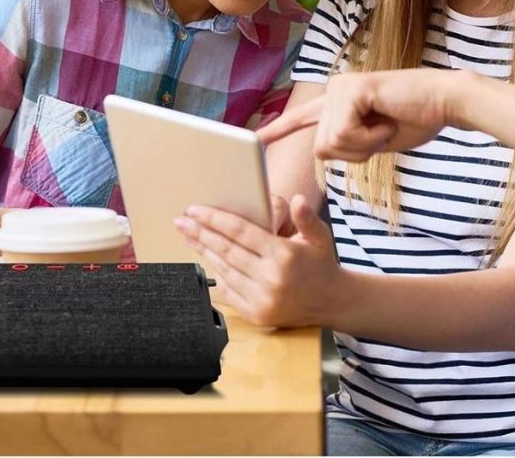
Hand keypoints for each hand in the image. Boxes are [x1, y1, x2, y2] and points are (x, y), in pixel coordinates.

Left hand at [174, 194, 340, 327]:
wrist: (333, 302)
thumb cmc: (321, 265)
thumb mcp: (320, 237)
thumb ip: (307, 217)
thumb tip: (298, 199)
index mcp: (284, 256)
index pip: (241, 232)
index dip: (215, 219)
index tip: (195, 210)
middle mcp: (271, 279)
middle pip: (226, 250)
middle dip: (200, 233)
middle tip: (181, 221)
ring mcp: (262, 300)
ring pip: (224, 270)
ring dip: (204, 251)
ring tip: (189, 236)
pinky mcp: (257, 315)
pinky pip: (228, 291)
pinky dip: (216, 273)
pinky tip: (207, 259)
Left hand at [258, 70, 461, 160]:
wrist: (445, 102)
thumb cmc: (416, 120)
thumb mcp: (373, 140)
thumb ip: (348, 144)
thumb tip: (322, 151)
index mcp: (337, 103)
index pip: (302, 119)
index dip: (279, 129)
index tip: (256, 139)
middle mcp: (333, 92)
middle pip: (323, 148)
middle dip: (356, 152)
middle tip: (383, 132)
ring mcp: (340, 88)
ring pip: (332, 143)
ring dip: (364, 145)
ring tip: (386, 123)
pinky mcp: (351, 90)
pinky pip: (344, 133)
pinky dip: (370, 137)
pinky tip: (386, 120)